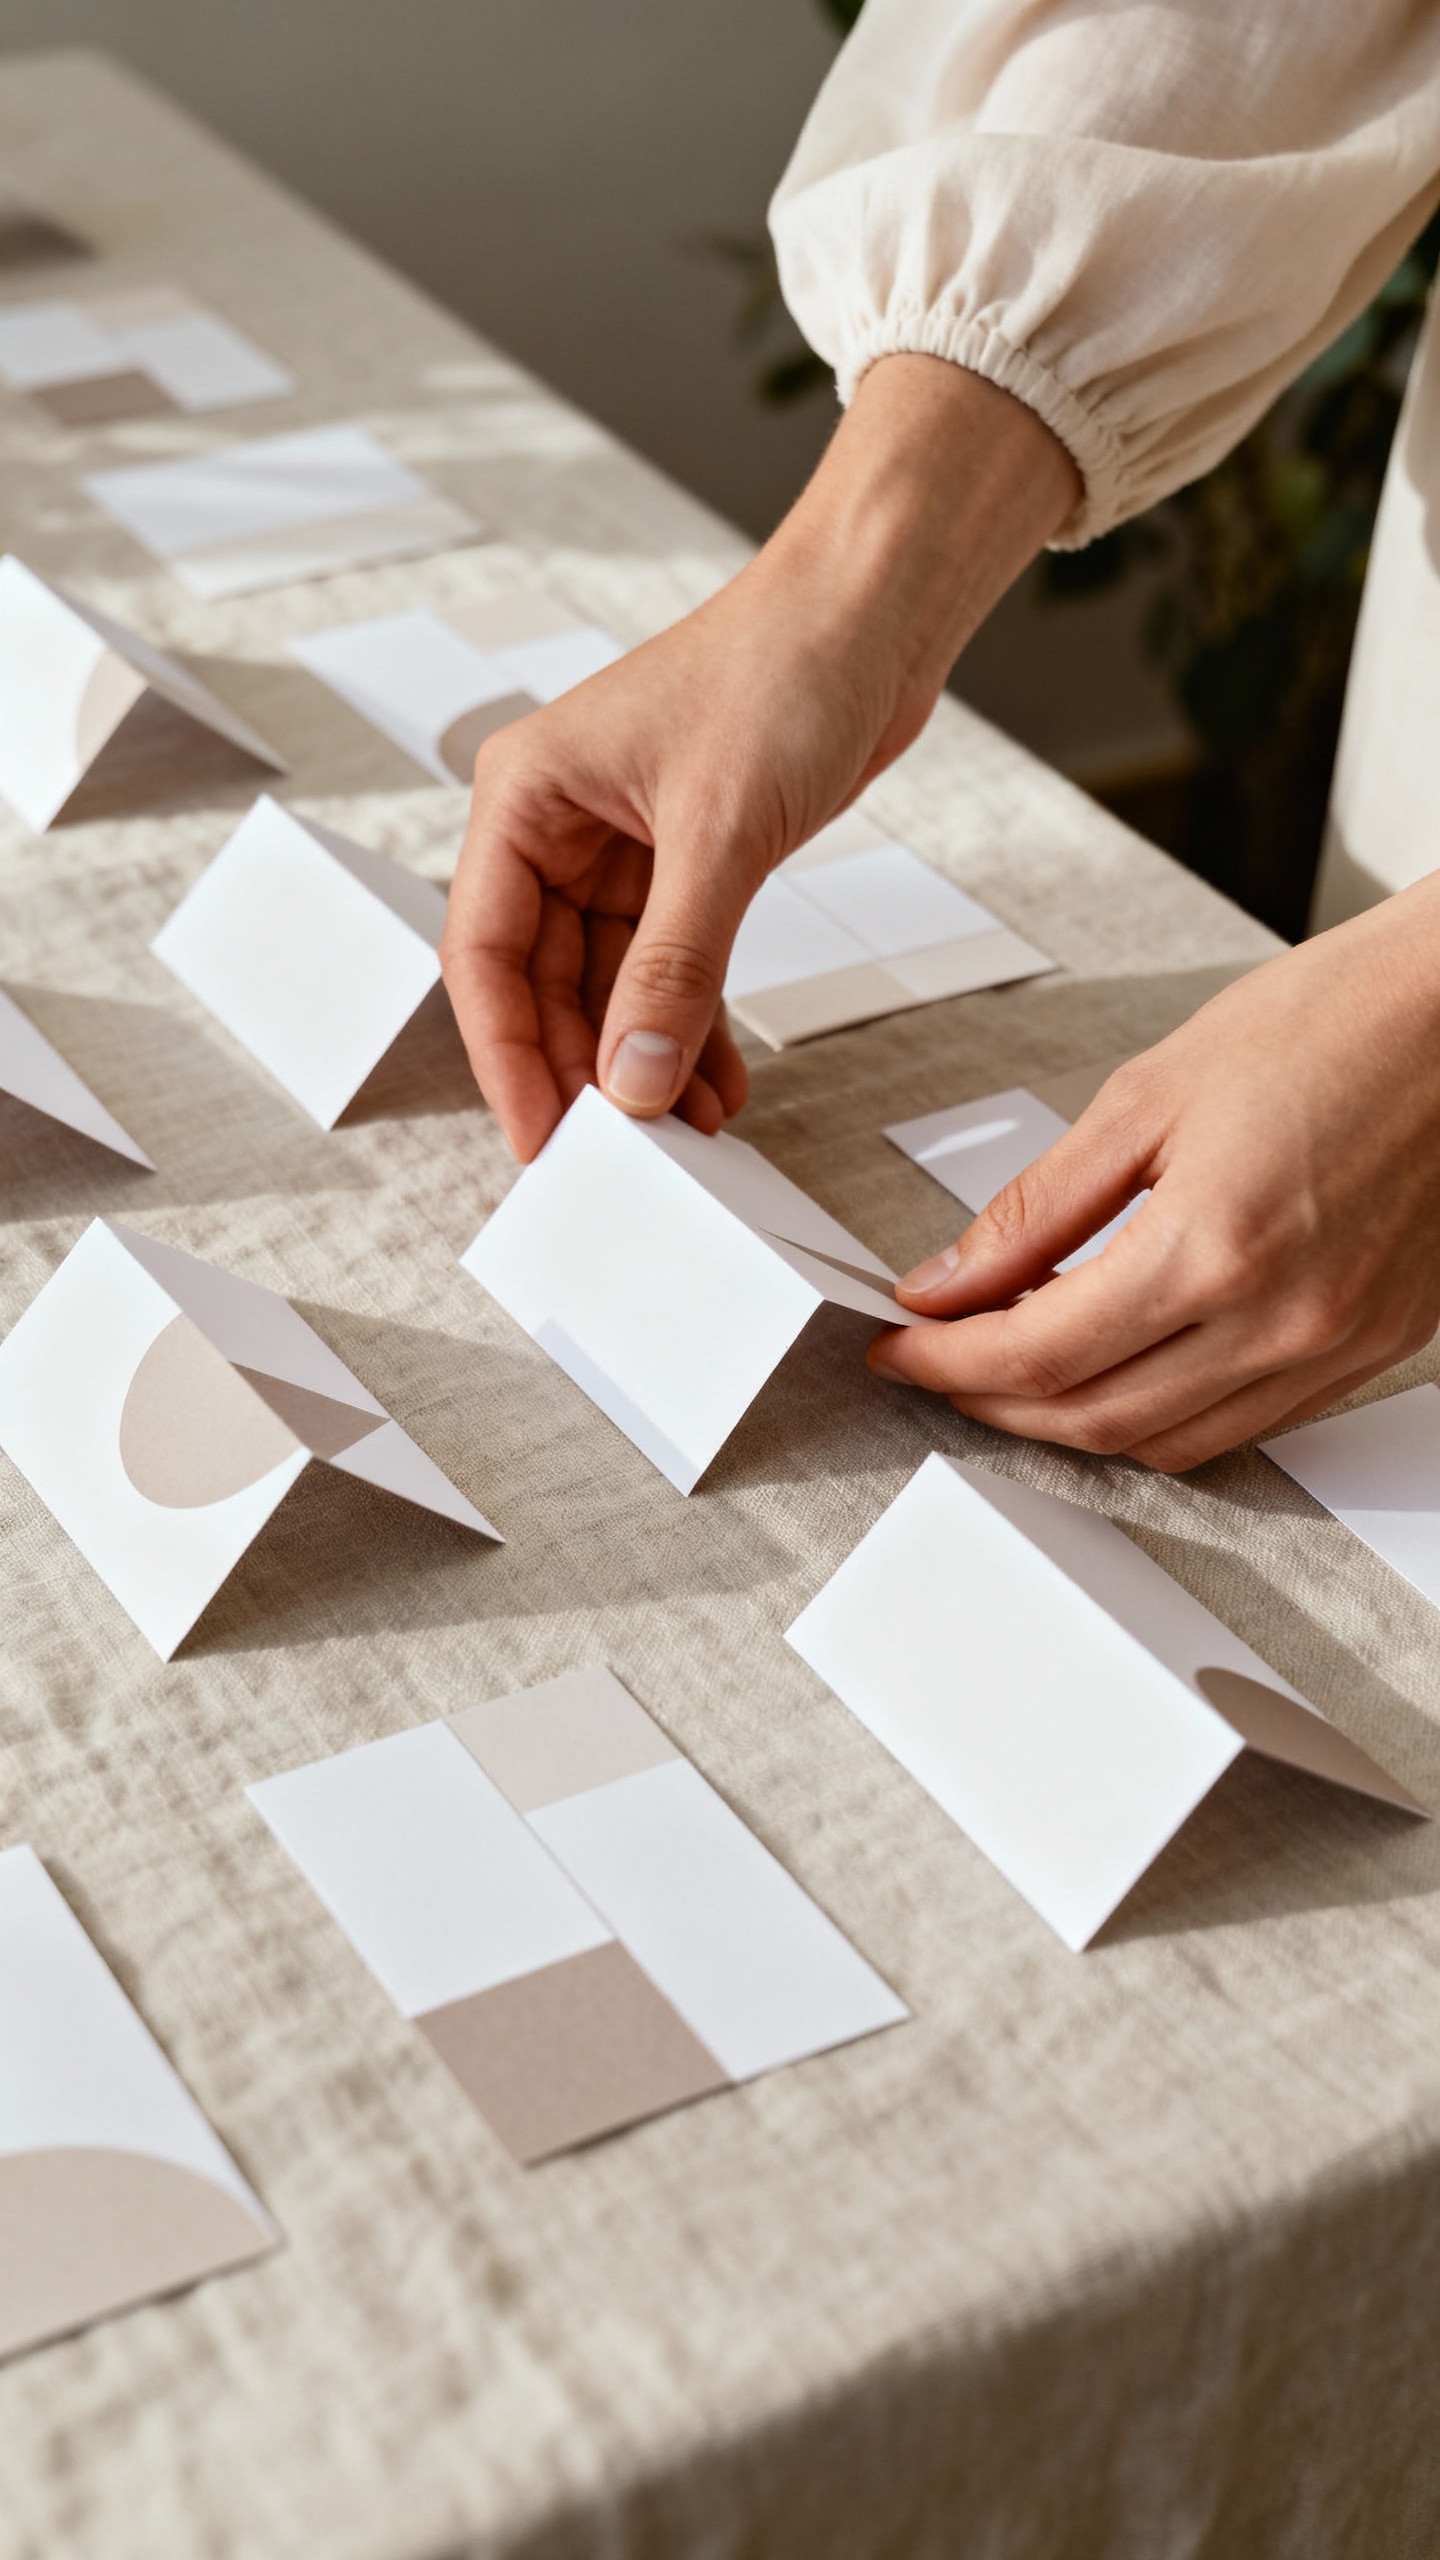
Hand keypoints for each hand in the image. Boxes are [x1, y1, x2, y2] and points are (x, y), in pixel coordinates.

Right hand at [441, 358, 1078, 1157]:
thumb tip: (632, 1082)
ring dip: (646, 1057)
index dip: (508, 1055)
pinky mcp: (687, 860)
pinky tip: (717, 1081)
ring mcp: (622, 846)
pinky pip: (670, 967)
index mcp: (525, 795)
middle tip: (620, 1152)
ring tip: (687, 1133)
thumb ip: (672, 968)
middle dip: (585, 1067)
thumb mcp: (720, 835)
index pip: (483, 953)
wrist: (877, 609)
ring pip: (610, 984)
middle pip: (541, 981)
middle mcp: (558, 823)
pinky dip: (691, 1025)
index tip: (542, 1137)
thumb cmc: (784, 668)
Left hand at [871, 875, 1439, 1468]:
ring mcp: (1334, 1347)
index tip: (899, 1344)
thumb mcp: (1148, 1094)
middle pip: (1092, 1419)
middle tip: (939, 1359)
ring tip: (1016, 1364)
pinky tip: (1121, 1361)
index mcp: (1214, 1247)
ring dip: (1072, 1421)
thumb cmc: (1331, 1022)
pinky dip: (1161, 1414)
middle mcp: (1280, 1320)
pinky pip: (1244, 1427)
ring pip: (1165, 1443)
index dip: (946, 1361)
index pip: (1037, 1353)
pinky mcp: (1372, 1350)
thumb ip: (1036, 1207)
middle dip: (993, 1402)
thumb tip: (947, 1279)